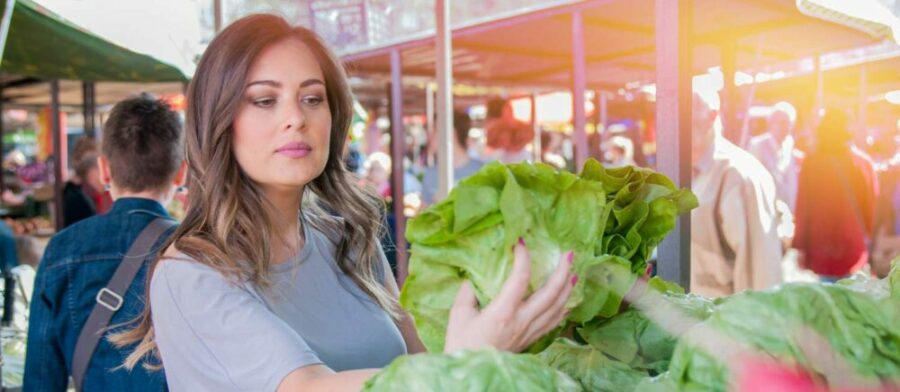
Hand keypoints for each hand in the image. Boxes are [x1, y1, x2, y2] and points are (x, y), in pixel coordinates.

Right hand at [443, 240, 575, 352]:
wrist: (472, 372)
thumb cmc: (462, 344)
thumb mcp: (458, 316)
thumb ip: (467, 294)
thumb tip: (472, 280)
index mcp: (503, 311)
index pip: (520, 279)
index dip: (523, 258)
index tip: (521, 242)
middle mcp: (522, 320)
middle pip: (550, 293)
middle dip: (562, 271)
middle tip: (570, 253)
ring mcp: (529, 331)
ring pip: (556, 308)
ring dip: (567, 288)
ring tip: (574, 272)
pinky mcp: (531, 340)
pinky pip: (553, 323)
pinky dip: (563, 310)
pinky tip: (568, 301)